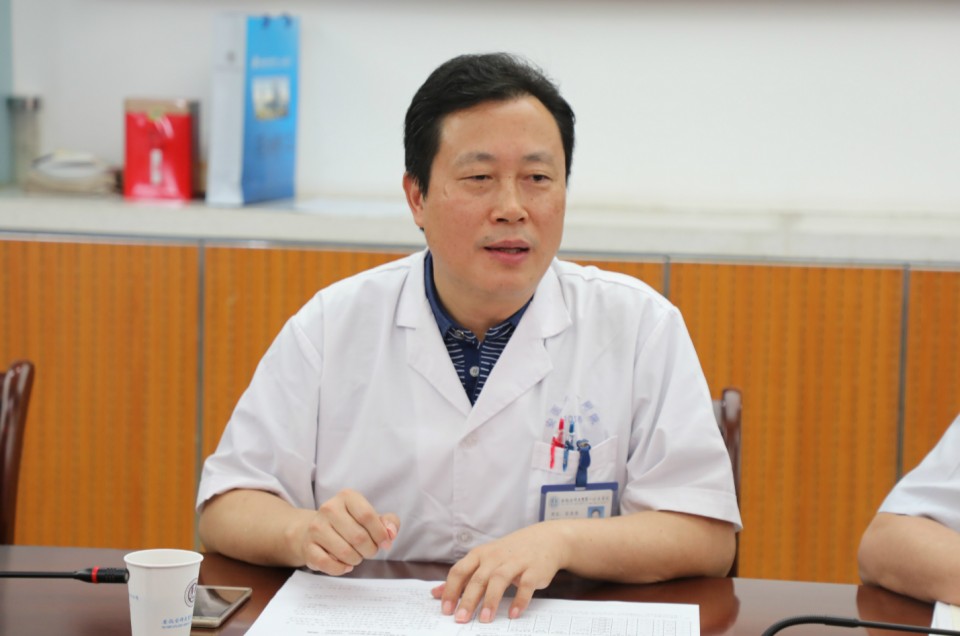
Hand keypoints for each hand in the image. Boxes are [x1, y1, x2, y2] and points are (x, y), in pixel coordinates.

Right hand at [295, 488, 398, 574]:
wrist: (316, 529)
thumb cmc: (351, 523)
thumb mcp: (372, 517)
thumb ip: (389, 522)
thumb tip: (390, 534)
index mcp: (347, 496)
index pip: (367, 516)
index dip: (380, 534)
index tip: (384, 543)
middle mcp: (329, 508)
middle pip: (358, 536)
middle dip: (370, 550)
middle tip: (370, 551)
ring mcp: (316, 527)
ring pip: (345, 552)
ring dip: (357, 559)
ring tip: (357, 556)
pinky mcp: (308, 546)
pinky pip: (328, 563)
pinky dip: (341, 568)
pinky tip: (346, 565)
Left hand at [432, 523, 567, 622]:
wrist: (545, 540)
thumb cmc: (509, 553)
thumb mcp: (484, 560)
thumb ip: (462, 577)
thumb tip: (435, 594)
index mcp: (480, 555)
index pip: (459, 571)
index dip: (451, 590)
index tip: (446, 610)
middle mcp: (495, 557)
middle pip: (478, 578)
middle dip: (468, 600)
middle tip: (460, 620)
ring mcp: (515, 562)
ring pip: (499, 580)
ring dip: (491, 600)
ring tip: (484, 620)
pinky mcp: (533, 570)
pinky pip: (525, 585)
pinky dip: (519, 600)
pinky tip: (513, 614)